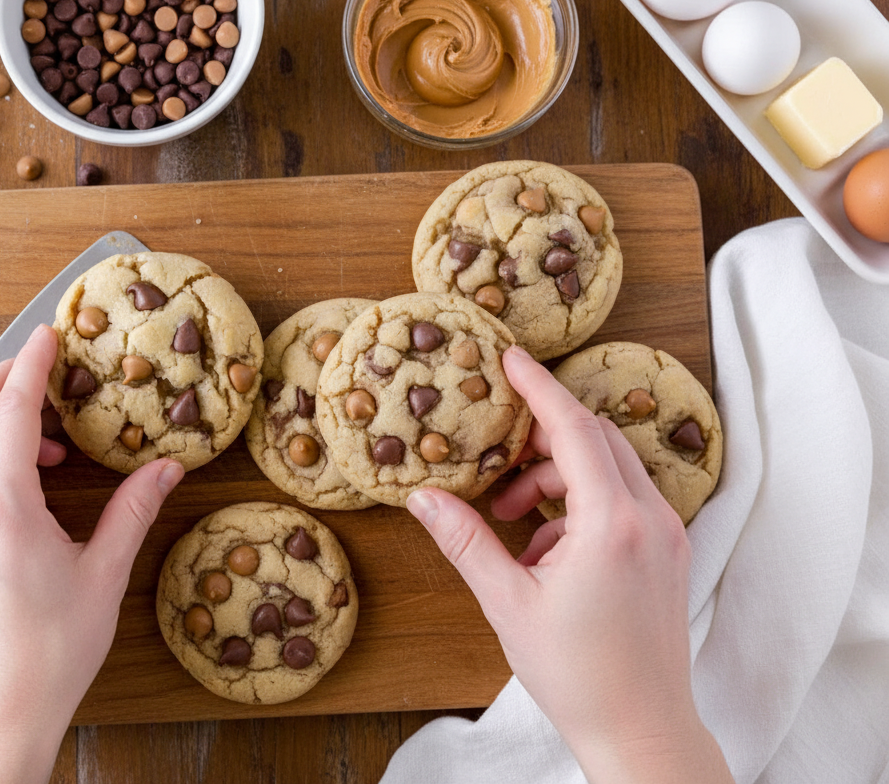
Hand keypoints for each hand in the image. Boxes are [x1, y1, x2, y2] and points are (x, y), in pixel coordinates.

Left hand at [0, 325, 184, 783]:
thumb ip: (133, 510)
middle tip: (42, 372)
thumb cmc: (48, 656)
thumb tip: (165, 468)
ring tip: (45, 444)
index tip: (48, 335)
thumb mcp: (104, 576)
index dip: (30, 364)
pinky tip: (23, 488)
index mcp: (2, 510)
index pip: (7, 409)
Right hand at [406, 346, 730, 783]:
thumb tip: (422, 498)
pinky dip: (579, 504)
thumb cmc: (578, 674)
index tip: (509, 358)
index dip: (538, 387)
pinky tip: (543, 546)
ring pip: (609, 467)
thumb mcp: (507, 602)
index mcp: (613, 524)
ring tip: (511, 516)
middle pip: (595, 439)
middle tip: (496, 455)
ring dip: (556, 475)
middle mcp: (650, 518)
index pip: (575, 428)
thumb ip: (465, 541)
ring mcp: (666, 535)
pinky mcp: (667, 552)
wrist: (641, 729)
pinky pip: (621, 499)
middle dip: (541, 438)